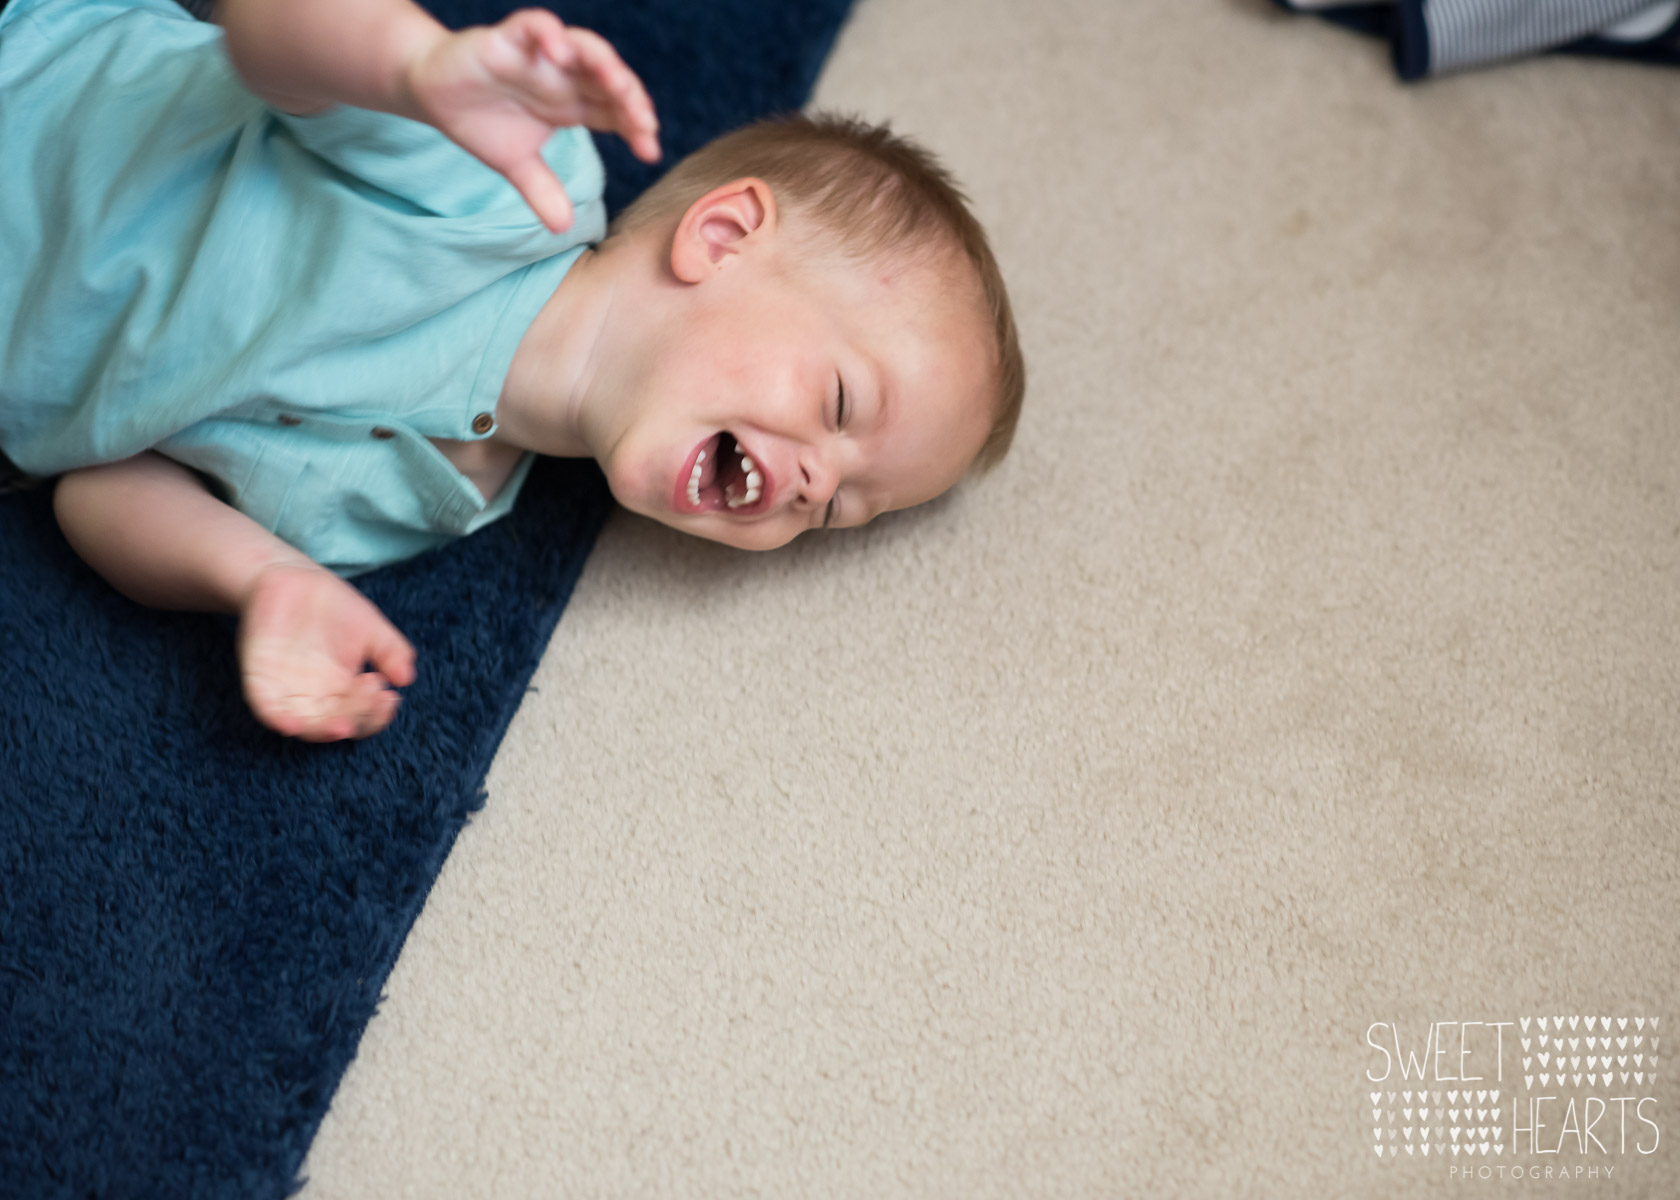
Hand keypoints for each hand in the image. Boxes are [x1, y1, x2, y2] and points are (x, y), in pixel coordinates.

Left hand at [238, 563, 417, 741]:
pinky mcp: (259, 676)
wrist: (294, 577)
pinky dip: (276, 718)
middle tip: (372, 700)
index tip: (389, 696)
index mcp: (343, 690)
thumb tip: (406, 678)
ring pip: (302, 723)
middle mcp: (315, 696)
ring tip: (342, 726)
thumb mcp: (371, 627)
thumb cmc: (335, 606)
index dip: (376, 715)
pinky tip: (291, 724)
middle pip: (334, 724)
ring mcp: (286, 689)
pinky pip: (265, 705)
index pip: (361, 716)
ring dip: (319, 730)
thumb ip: (391, 651)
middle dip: (354, 720)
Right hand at [402, 8, 659, 231]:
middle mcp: (563, 77)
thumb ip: (542, 192)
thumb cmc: (481, 121)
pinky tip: (561, 51)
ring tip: (617, 84)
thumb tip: (563, 228)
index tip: (650, 152)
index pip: (615, 112)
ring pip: (584, 47)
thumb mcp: (516, 165)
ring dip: (604, 63)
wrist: (433, 94)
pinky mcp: (508, 39)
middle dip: (631, 98)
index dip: (636, 127)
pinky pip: (536, 25)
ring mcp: (539, 56)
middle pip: (609, 80)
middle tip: (644, 122)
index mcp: (573, 104)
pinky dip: (551, 33)